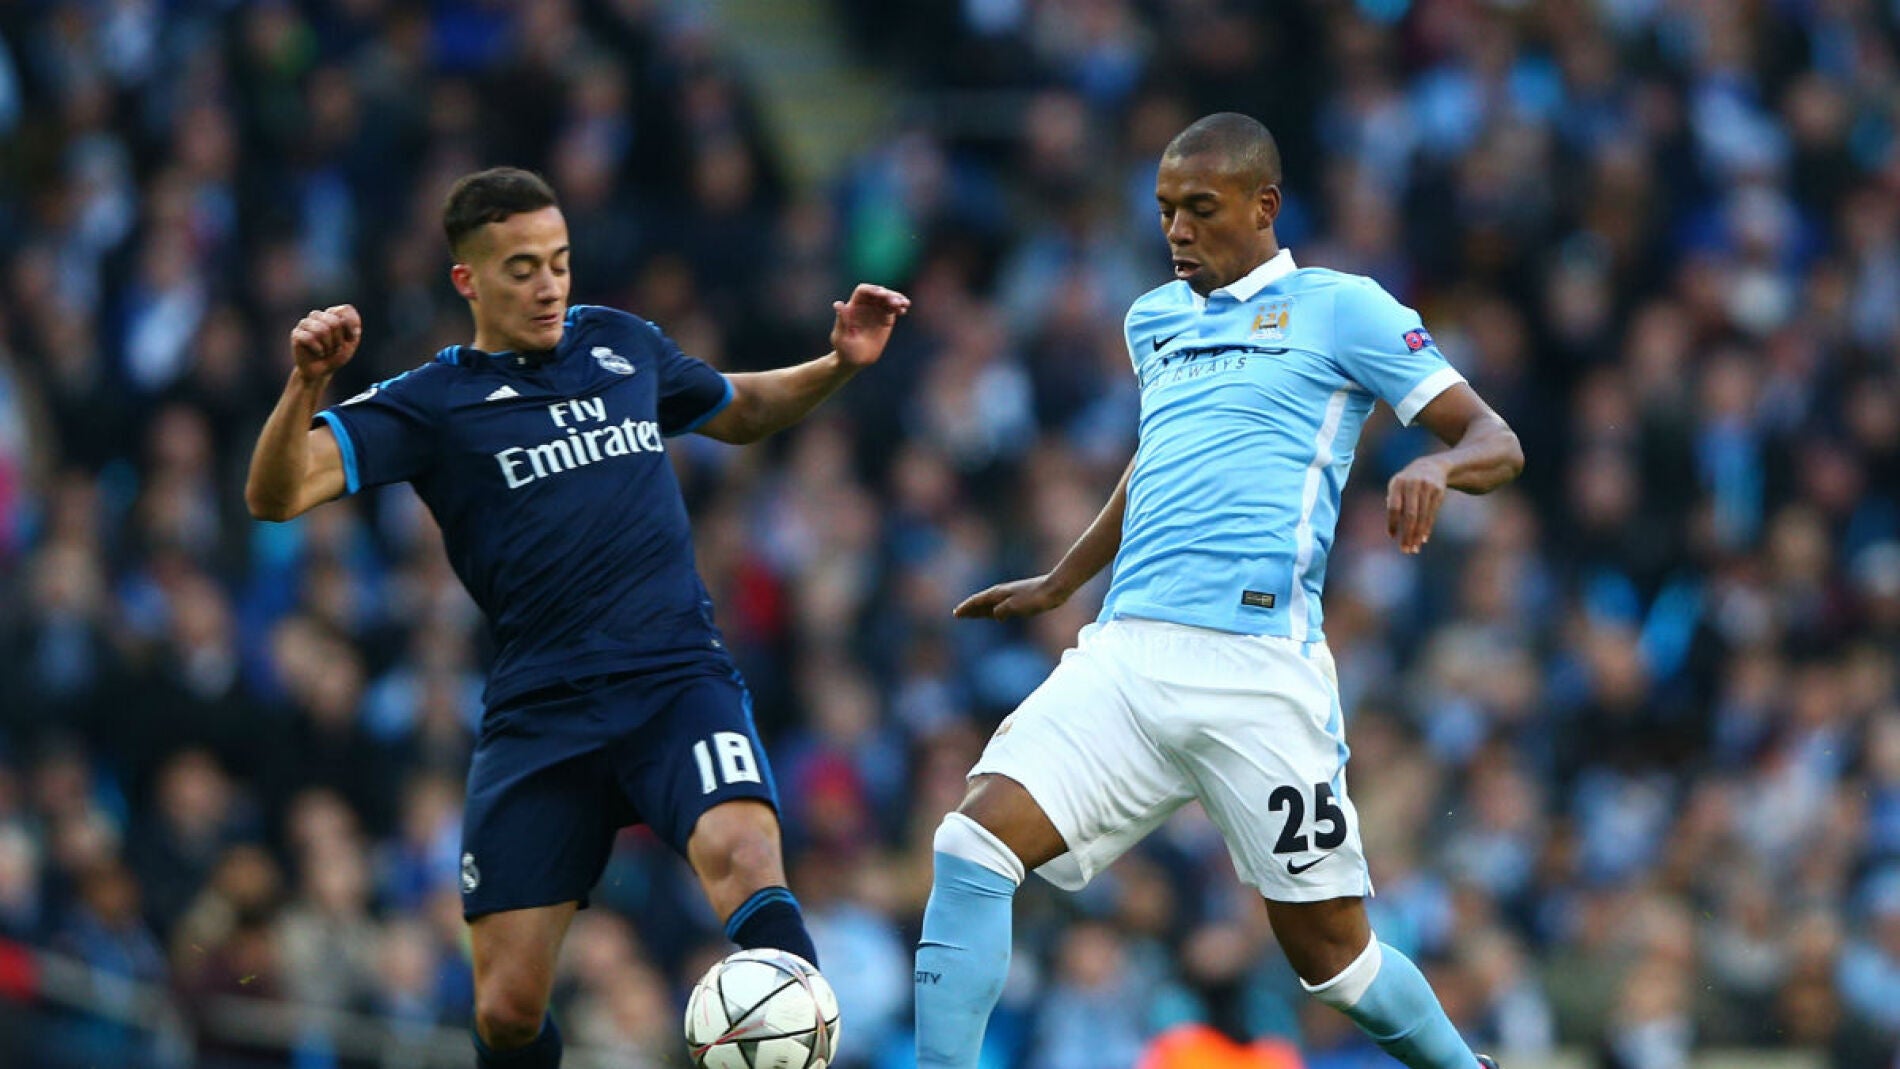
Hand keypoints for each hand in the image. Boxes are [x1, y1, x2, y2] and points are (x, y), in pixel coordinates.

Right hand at [290, 305, 362, 380]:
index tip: (349, 339)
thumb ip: (353, 327)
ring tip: (326, 351)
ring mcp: (305, 323)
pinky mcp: (296, 334)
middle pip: (334, 322)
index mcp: (332, 314)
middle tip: (335, 347)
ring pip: (322, 330)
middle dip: (338, 340)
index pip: (344, 310)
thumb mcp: (351, 342)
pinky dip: (319, 350)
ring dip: (329, 346)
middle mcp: (318, 315)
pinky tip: (318, 353)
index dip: (350, 327)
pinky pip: (310, 338)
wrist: (322, 371)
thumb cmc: (337, 355)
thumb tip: (343, 319)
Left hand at [830, 284, 910, 367]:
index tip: (882, 294)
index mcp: (854, 306)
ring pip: (888, 299)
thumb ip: (841, 319)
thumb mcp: (840, 336)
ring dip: (897, 298)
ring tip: (904, 304)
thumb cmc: (844, 348)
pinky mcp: (886, 319)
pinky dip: (899, 308)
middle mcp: (866, 305)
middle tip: (896, 302)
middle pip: (878, 292)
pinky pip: (894, 310)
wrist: (855, 360)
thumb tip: (838, 303)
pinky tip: (903, 310)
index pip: (863, 291)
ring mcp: (877, 311)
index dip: (873, 290)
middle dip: (888, 294)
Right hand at [953, 575, 1069, 620]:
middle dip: (970, 608)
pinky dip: (993, 611)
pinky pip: (1000, 606)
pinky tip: (996, 616)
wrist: (1055, 588)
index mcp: (999, 594)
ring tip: (972, 615)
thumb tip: (995, 615)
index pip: (978, 601)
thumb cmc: (1037, 597)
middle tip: (958, 614)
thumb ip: (1003, 610)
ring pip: (991, 604)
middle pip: (982, 602)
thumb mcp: (1017, 606)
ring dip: (980, 609)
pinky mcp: (1020, 599)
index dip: (967, 608)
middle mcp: (1003, 593)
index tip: (956, 613)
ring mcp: (1011, 595)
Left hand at [1386, 454, 1449, 553]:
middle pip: (1410, 515)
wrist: (1432, 466)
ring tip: (1414, 548)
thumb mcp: (1396, 486)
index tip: (1392, 536)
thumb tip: (1393, 529)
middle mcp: (1413, 484)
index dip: (1393, 522)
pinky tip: (1423, 539)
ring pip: (1423, 517)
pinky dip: (1427, 528)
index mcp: (1398, 483)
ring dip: (1418, 535)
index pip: (1394, 507)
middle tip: (1405, 549)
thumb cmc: (1407, 482)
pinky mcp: (1439, 492)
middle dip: (1408, 534)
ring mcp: (1427, 487)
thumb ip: (1392, 503)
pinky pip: (1432, 514)